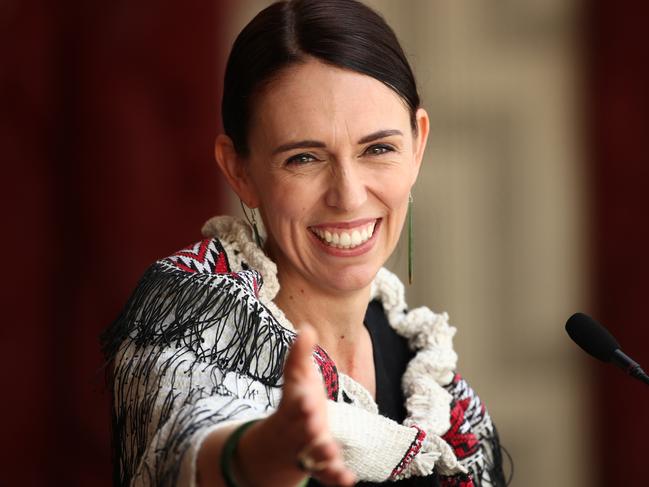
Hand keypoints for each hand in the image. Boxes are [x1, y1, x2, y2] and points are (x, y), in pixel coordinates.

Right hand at [237, 324, 355, 486]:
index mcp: (293, 406)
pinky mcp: (319, 466)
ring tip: (331, 454)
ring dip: (323, 455)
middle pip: (302, 430)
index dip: (300, 402)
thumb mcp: (296, 377)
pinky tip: (347, 479)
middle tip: (315, 425)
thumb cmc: (295, 403)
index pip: (294, 403)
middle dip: (308, 428)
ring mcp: (308, 449)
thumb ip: (299, 354)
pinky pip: (326, 474)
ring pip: (313, 455)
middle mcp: (299, 429)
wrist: (279, 443)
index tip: (307, 399)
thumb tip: (306, 327)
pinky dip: (335, 477)